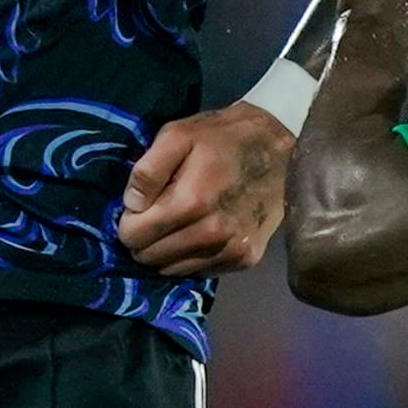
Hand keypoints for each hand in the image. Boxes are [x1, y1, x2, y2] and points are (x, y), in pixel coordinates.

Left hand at [118, 101, 293, 275]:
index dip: (128, 222)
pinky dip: (192, 256)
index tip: (140, 208)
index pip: (134, 236)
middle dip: (146, 239)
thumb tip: (130, 205)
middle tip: (158, 216)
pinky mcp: (245, 258)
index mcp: (191, 202)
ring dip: (167, 252)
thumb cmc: (223, 138)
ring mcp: (231, 250)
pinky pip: (200, 271)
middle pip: (151, 258)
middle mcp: (211, 234)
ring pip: (173, 271)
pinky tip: (200, 232)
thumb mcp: (177, 135)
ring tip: (178, 224)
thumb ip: (147, 170)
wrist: (279, 147)